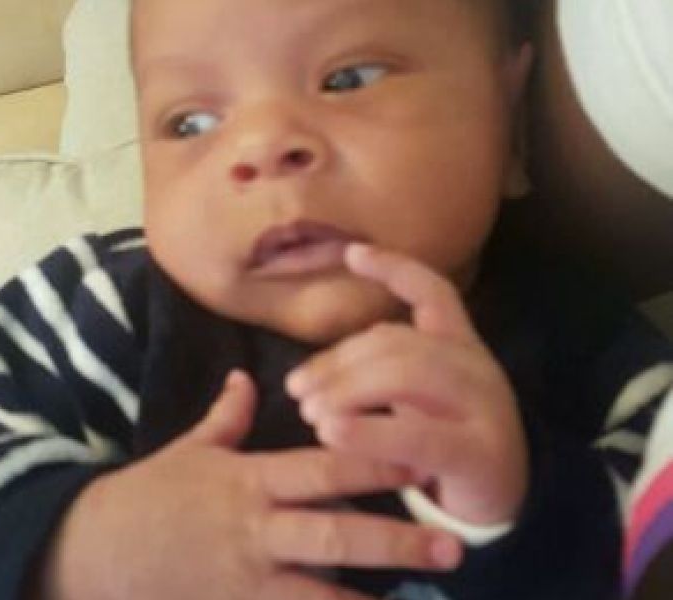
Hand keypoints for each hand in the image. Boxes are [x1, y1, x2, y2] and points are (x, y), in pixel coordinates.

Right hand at [33, 369, 462, 599]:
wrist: (95, 551)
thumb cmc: (149, 494)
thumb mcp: (189, 449)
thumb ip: (226, 416)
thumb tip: (244, 376)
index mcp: (250, 481)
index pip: (322, 471)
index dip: (372, 465)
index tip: (419, 461)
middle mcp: (257, 530)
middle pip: (335, 535)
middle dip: (395, 540)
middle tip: (451, 545)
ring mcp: (248, 580)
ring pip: (321, 593)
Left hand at [286, 244, 527, 525]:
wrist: (510, 505)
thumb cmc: (449, 447)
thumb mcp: (420, 401)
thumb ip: (384, 374)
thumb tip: (318, 371)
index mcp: (460, 347)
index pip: (434, 293)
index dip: (395, 269)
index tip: (352, 252)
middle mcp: (475, 367)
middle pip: (399, 342)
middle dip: (340, 361)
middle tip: (297, 388)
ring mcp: (483, 408)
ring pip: (408, 375)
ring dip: (348, 389)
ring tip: (310, 412)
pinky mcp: (478, 453)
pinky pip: (418, 437)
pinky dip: (368, 432)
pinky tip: (332, 433)